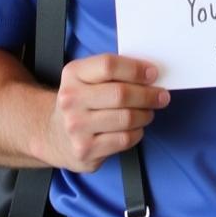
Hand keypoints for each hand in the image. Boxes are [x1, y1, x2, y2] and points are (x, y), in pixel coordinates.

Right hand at [43, 54, 169, 171]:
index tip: (153, 73)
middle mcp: (71, 100)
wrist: (54, 134)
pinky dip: (137, 132)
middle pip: (121, 94)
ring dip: (146, 114)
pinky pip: (124, 139)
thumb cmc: (82, 101)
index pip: (109, 65)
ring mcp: (76, 127)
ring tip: (148, 112)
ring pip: (127, 118)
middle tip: (161, 96)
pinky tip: (135, 128)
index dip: (136, 69)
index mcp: (73, 74)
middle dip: (149, 95)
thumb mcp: (88, 77)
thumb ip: (115, 71)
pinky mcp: (85, 150)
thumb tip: (151, 73)